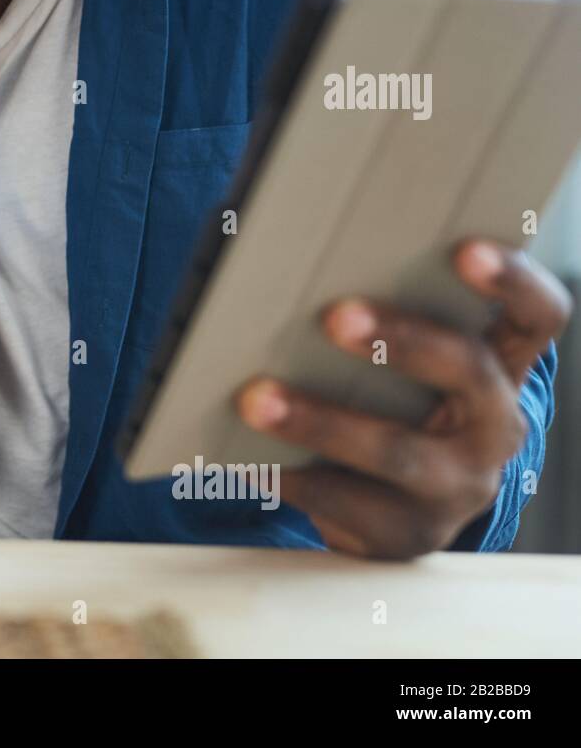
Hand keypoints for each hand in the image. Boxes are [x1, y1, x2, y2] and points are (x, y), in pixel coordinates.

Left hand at [235, 238, 571, 559]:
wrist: (391, 515)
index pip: (537, 317)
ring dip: (320, 420)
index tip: (465, 250)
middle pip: (469, 373)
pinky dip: (287, 474)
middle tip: (335, 316)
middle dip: (403, 341)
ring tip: (256, 399)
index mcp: (501, 368)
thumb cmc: (393, 411)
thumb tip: (292, 252)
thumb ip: (385, 321)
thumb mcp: (410, 370)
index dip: (513, 281)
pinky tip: (244, 458)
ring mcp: (455, 487)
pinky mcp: (404, 532)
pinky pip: (341, 501)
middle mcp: (493, 427)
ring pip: (397, 451)